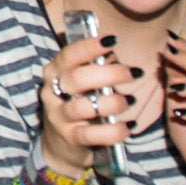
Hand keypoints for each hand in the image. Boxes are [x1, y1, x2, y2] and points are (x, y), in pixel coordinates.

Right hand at [36, 34, 131, 174]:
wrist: (62, 144)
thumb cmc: (78, 103)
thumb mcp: (82, 83)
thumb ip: (96, 67)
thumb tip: (113, 52)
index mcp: (55, 71)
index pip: (69, 55)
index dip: (89, 46)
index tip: (112, 40)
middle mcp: (52, 92)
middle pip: (77, 78)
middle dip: (110, 73)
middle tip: (133, 73)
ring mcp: (59, 116)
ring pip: (85, 107)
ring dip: (114, 102)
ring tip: (130, 100)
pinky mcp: (71, 138)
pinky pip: (95, 135)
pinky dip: (116, 130)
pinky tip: (129, 125)